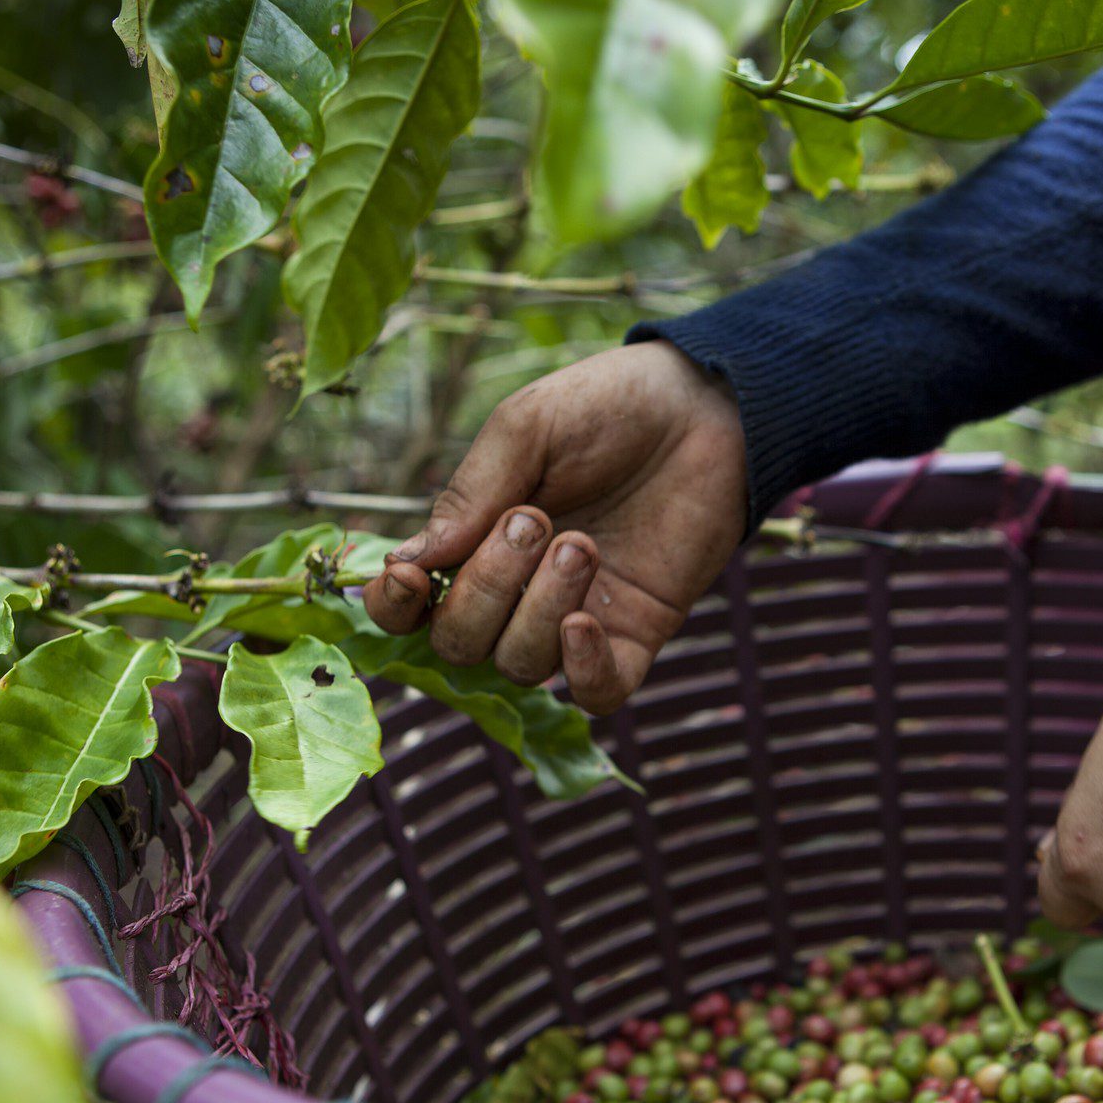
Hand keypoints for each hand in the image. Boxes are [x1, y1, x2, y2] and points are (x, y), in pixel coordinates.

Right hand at [364, 341, 746, 712]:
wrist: (706, 407)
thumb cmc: (608, 407)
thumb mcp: (526, 429)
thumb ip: (470, 492)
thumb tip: (412, 562)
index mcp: (474, 540)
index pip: (408, 608)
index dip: (396, 607)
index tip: (415, 577)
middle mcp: (516, 590)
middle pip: (461, 644)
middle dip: (485, 591)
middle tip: (535, 521)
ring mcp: (575, 616)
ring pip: (521, 665)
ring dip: (539, 609)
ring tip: (581, 544)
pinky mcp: (637, 634)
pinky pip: (597, 695)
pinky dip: (583, 671)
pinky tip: (585, 624)